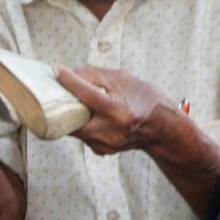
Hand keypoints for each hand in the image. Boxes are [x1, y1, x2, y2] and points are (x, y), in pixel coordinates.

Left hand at [55, 65, 174, 154]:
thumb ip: (97, 76)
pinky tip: (85, 113)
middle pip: (71, 116)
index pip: (85, 94)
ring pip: (74, 127)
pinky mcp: (100, 149)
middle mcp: (109, 131)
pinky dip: (80, 122)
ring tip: (73, 99)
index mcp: (117, 112)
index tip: (56, 70)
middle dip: (63, 102)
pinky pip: (81, 134)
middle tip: (60, 89)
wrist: (162, 130)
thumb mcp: (124, 81)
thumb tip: (71, 73)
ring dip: (70, 113)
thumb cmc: (146, 101)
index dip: (68, 80)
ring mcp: (104, 144)